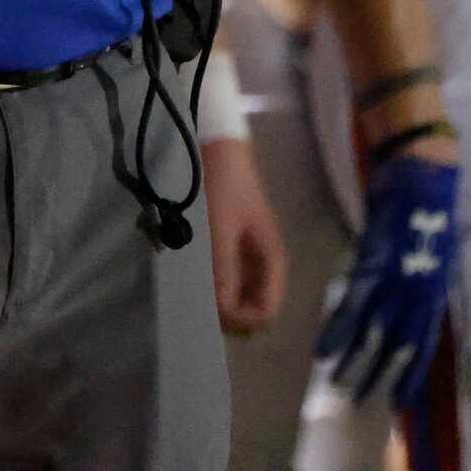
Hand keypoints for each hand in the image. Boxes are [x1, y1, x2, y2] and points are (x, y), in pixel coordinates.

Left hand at [204, 134, 287, 336]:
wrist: (219, 151)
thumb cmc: (222, 188)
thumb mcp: (222, 231)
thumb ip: (224, 272)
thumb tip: (224, 315)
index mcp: (273, 258)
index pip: (266, 311)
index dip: (243, 320)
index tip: (214, 315)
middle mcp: (266, 263)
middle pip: (256, 309)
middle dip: (233, 316)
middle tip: (201, 308)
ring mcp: (253, 257)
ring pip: (243, 298)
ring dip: (224, 303)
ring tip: (197, 296)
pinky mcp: (238, 250)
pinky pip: (232, 282)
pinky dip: (218, 288)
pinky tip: (198, 282)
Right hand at [314, 151, 458, 407]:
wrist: (421, 174)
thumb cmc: (426, 211)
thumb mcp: (428, 255)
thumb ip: (415, 284)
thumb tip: (401, 305)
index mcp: (433, 292)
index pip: (423, 345)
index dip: (411, 374)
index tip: (398, 402)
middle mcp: (416, 294)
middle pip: (397, 345)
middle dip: (379, 375)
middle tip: (361, 403)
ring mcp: (394, 281)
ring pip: (372, 331)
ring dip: (354, 361)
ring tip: (337, 385)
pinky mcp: (371, 266)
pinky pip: (351, 306)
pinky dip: (336, 331)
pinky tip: (321, 351)